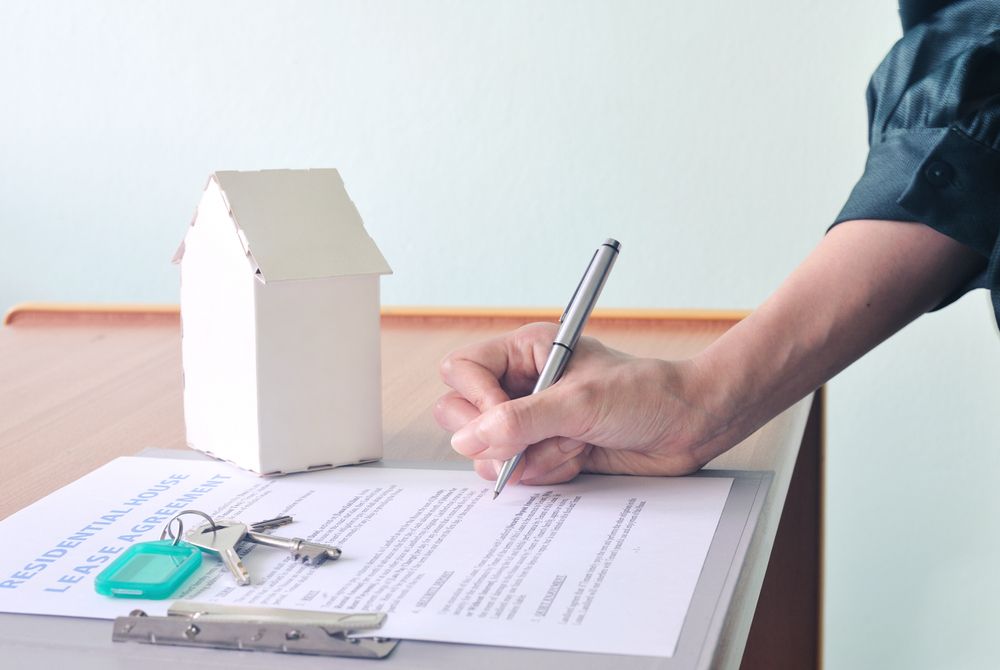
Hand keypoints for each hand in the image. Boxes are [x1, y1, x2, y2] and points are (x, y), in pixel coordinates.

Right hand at [433, 322, 730, 485]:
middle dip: (500, 436)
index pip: (462, 371)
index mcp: (525, 352)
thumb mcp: (580, 402)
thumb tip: (467, 439)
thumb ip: (520, 421)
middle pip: (461, 414)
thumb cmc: (646, 394)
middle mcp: (521, 385)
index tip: (502, 420)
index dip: (476, 400)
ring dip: (532, 458)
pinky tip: (580, 457)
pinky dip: (548, 472)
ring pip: (489, 452)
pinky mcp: (546, 451)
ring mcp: (532, 421)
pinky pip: (520, 473)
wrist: (690, 427)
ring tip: (574, 444)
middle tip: (538, 439)